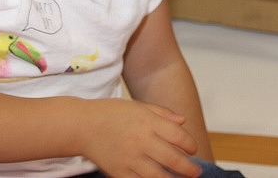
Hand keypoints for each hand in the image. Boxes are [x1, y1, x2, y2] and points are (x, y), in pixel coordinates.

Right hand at [79, 99, 200, 177]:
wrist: (82, 126)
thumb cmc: (110, 114)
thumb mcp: (137, 106)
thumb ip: (162, 114)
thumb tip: (183, 122)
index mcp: (147, 121)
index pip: (178, 136)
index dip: (190, 145)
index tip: (192, 149)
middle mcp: (140, 140)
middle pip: (173, 159)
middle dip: (189, 168)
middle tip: (195, 172)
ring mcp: (130, 158)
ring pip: (159, 176)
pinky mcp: (119, 172)